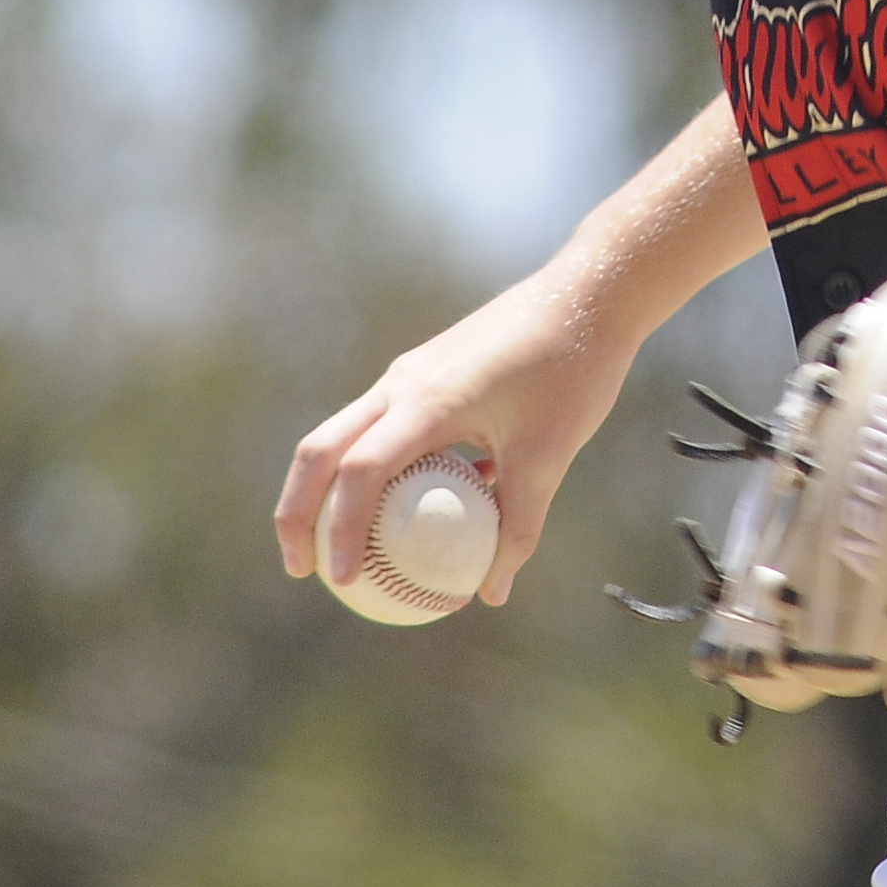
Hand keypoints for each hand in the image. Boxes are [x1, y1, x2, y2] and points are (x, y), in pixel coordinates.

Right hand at [275, 271, 635, 606]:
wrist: (589, 293)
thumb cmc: (573, 369)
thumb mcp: (551, 457)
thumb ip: (518, 526)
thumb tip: (492, 594)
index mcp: (427, 400)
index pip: (360, 471)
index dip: (339, 529)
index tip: (343, 581)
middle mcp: (403, 383)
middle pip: (319, 450)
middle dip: (297, 512)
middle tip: (300, 571)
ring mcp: (409, 373)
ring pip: (342, 434)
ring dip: (326, 489)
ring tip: (336, 549)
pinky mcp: (426, 371)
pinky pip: (380, 427)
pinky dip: (370, 470)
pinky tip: (402, 512)